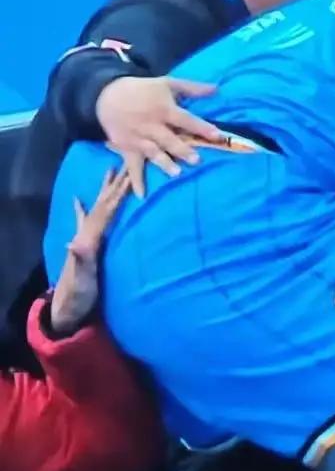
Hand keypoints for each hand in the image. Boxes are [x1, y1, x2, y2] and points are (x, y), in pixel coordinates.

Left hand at [49, 168, 131, 335]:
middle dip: (114, 183)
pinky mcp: (85, 247)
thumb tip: (74, 243)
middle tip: (125, 161)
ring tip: (109, 169)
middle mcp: (86, 234)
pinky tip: (79, 198)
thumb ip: (79, 260)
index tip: (132, 174)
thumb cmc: (78, 295)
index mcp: (89, 238)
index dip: (119, 193)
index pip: (106, 211)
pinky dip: (84, 207)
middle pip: (103, 203)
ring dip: (104, 188)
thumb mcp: (81, 279)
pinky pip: (87, 220)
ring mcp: (85, 239)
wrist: (66, 309)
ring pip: (97, 207)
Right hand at [96, 75, 220, 195]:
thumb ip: (193, 88)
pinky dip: (136, 180)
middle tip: (196, 160)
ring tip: (177, 173)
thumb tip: (217, 89)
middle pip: (169, 139)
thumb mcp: (167, 83)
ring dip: (164, 163)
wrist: (105, 95)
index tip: (217, 136)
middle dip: (182, 149)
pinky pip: (132, 166)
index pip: (185, 119)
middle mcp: (151, 125)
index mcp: (164, 109)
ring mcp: (139, 138)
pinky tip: (141, 195)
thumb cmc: (142, 90)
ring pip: (153, 152)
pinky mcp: (127, 148)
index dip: (201, 127)